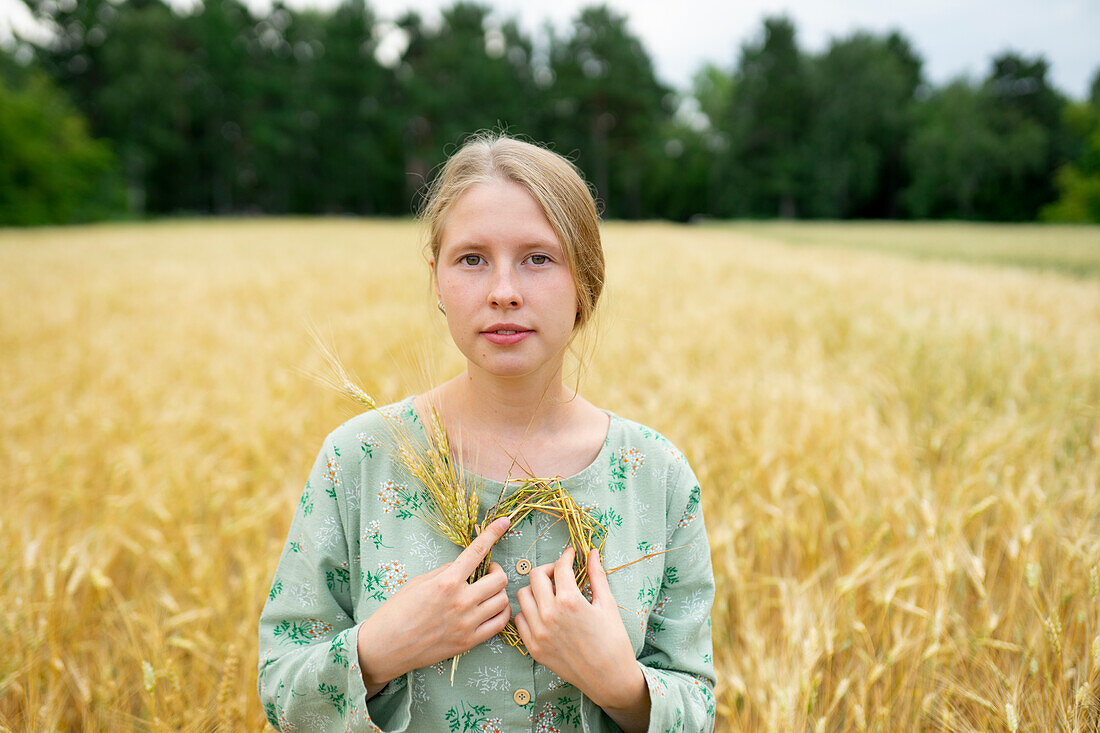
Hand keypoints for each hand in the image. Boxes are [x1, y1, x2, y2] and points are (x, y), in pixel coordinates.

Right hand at [356, 516, 511, 690]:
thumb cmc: (397, 611)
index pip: (477, 551)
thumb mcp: (418, 582)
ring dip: (498, 592)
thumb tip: (465, 565)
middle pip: (499, 578)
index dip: (493, 533)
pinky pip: (499, 624)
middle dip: (496, 570)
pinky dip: (501, 613)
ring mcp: (467, 623)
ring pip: (503, 600)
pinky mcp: (469, 642)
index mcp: (446, 582)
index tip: (503, 522)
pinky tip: (492, 609)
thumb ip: (446, 571)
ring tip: (487, 592)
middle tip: (486, 571)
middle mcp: (461, 601)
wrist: (385, 647)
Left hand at [514, 546, 645, 711]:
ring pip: (523, 596)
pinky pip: (520, 620)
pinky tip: (543, 612)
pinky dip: (528, 612)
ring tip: (551, 593)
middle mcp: (549, 615)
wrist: (610, 678)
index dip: (566, 556)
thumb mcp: (607, 604)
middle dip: (548, 570)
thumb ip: (597, 576)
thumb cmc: (614, 641)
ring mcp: (538, 632)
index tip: (571, 554)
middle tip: (560, 574)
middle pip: (535, 576)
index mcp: (570, 601)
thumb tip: (593, 552)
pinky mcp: (533, 648)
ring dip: (535, 590)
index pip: (560, 567)